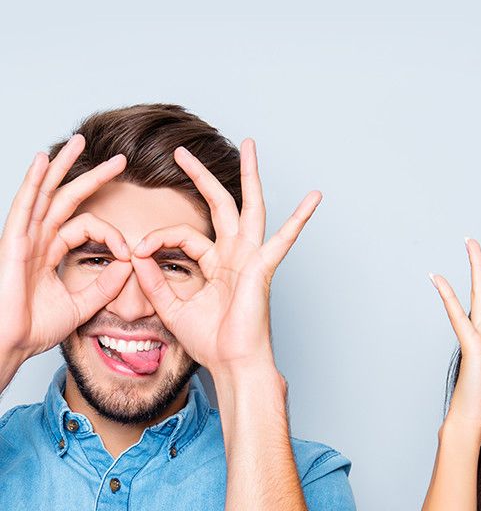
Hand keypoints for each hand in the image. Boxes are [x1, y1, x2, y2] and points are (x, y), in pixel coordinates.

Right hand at [0, 135, 131, 361]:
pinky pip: (24, 206)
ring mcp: (23, 238)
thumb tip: (129, 265)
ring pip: (46, 193)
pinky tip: (43, 160)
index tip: (130, 252)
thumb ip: (104, 287)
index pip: (86, 226)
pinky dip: (34, 182)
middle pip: (66, 197)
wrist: (11, 345)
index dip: (111, 234)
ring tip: (81, 142)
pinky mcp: (13, 243)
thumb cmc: (36, 329)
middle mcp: (37, 240)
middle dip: (91, 176)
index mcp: (50, 252)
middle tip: (119, 160)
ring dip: (63, 166)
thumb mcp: (82, 305)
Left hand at [130, 139, 320, 372]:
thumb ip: (154, 280)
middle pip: (221, 205)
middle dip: (201, 176)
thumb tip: (136, 254)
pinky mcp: (263, 268)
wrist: (232, 363)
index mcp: (216, 264)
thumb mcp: (171, 308)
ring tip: (250, 146)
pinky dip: (299, 219)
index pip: (184, 235)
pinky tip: (314, 198)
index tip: (137, 251)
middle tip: (181, 151)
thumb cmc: (209, 342)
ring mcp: (251, 259)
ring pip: (251, 208)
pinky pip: (283, 239)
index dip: (158, 238)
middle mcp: (235, 255)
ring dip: (249, 176)